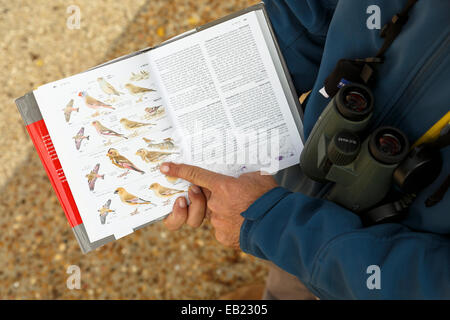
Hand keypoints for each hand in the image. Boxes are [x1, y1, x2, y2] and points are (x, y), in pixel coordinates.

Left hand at [160, 162, 277, 248]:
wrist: (278, 224)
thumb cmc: (269, 197)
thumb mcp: (257, 177)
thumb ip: (240, 177)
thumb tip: (238, 179)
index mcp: (222, 186)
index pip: (195, 175)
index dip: (179, 170)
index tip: (165, 168)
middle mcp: (215, 204)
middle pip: (203, 197)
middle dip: (208, 196)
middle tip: (223, 195)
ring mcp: (217, 222)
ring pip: (212, 214)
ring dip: (224, 211)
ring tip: (241, 211)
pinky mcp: (222, 236)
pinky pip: (221, 228)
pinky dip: (231, 226)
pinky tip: (245, 223)